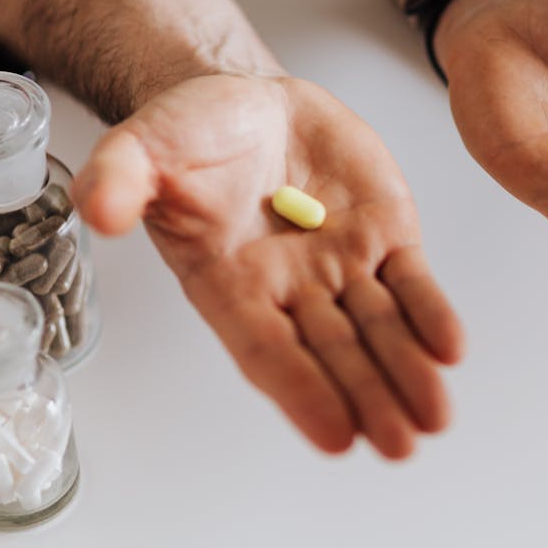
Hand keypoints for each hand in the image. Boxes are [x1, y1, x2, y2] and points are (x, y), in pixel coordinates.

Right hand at [72, 73, 462, 458]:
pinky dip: (431, 314)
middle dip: (368, 397)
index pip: (266, 349)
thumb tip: (98, 209)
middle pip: (333, 353)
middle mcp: (290, 287)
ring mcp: (341, 264)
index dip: (301, 391)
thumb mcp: (144, 145)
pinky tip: (449, 348)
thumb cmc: (192, 136)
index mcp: (229, 283)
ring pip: (380, 328)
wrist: (249, 102)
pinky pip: (412, 281)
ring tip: (434, 417)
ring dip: (407, 372)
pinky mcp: (384, 233)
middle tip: (399, 445)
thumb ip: (123, 178)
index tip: (335, 436)